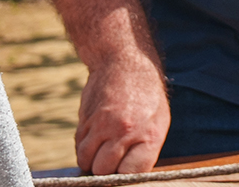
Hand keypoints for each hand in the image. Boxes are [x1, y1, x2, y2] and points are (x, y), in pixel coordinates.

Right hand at [75, 48, 170, 174]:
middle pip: (104, 170)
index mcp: (148, 135)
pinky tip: (94, 140)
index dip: (126, 176)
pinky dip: (84, 149)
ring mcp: (102, 125)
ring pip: (87, 161)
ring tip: (102, 152)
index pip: (130, 174)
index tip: (124, 171)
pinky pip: (79, 146)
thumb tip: (128, 174)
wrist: (124, 62)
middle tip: (112, 161)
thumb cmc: (147, 96)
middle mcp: (124, 131)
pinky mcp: (86, 119)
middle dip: (106, 170)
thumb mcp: (158, 120)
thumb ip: (144, 149)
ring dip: (92, 161)